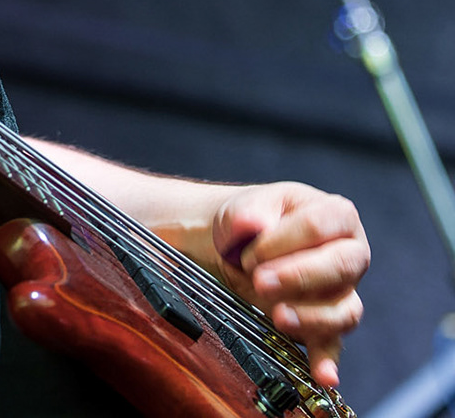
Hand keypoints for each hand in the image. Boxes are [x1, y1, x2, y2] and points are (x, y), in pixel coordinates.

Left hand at [211, 182, 368, 388]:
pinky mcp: (325, 324)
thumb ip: (248, 212)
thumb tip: (252, 224)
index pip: (321, 226)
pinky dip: (327, 361)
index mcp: (335, 216)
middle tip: (260, 281)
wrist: (233, 245)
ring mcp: (341, 292)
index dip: (284, 240)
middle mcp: (349, 255)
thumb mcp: (244, 207)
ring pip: (344, 310)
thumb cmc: (248, 222)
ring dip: (311, 316)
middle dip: (298, 277)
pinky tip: (323, 375)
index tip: (251, 250)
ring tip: (278, 316)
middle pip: (340, 268)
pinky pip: (333, 344)